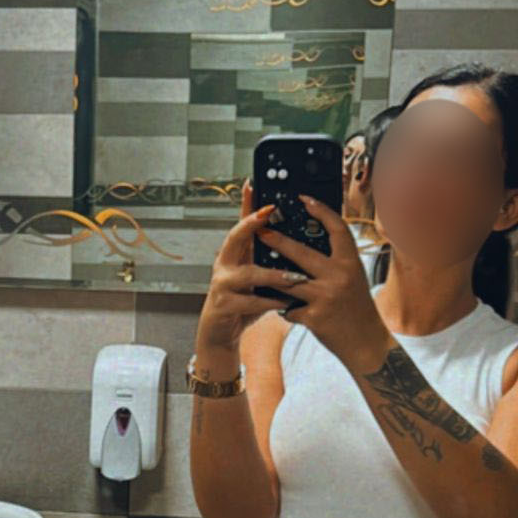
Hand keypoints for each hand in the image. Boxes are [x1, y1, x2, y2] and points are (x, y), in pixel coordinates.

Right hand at [194, 177, 313, 352]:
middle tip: (269, 213)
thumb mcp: (257, 278)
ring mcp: (222, 284)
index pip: (241, 223)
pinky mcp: (223, 305)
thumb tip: (297, 241)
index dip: (246, 203)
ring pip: (248, 273)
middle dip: (251, 224)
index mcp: (235, 254)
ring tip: (295, 276)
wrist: (220, 333)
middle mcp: (225, 264)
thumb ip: (269, 260)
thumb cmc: (243, 303)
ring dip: (273, 274)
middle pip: (235, 237)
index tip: (254, 184)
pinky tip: (285, 303)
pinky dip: (270, 302)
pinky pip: (250, 302)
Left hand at [256, 195, 390, 373]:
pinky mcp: (314, 318)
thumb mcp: (353, 278)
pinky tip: (281, 308)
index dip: (321, 210)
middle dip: (279, 240)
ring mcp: (326, 297)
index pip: (337, 229)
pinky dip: (284, 308)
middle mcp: (340, 277)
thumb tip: (312, 242)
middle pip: (302, 252)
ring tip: (258, 268)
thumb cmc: (357, 308)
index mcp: (351, 263)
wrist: (367, 344)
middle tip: (262, 231)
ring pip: (289, 281)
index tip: (303, 199)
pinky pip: (289, 308)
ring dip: (272, 276)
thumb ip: (335, 262)